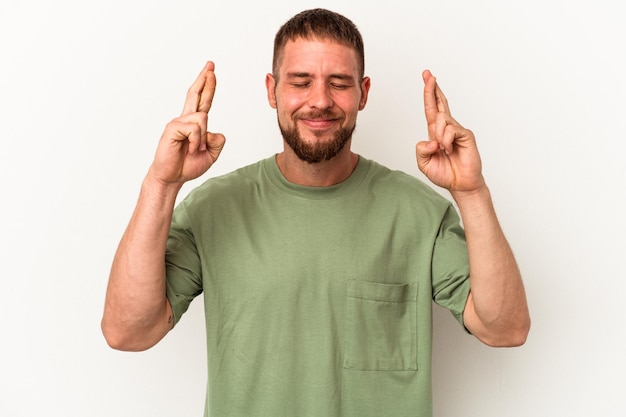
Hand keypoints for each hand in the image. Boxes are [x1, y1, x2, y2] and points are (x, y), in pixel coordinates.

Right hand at [149, 61, 225, 184]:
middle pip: (195, 94)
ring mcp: (178, 122)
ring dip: (203, 139)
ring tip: (194, 150)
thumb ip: (217, 141)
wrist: (172, 177)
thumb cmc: (187, 165)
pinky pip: (195, 129)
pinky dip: (196, 142)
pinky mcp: (172, 128)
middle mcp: (185, 119)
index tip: (211, 72)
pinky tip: (188, 149)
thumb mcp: (211, 154)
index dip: (208, 86)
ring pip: (203, 118)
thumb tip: (214, 129)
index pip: (203, 101)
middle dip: (204, 79)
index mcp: (194, 124)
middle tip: (211, 64)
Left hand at [415, 70, 483, 193]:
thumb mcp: (424, 163)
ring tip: (443, 150)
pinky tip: (450, 150)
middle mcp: (446, 128)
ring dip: (438, 136)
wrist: (460, 184)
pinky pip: (450, 130)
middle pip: (439, 104)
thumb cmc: (445, 173)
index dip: (429, 93)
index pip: (431, 109)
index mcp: (435, 132)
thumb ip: (421, 150)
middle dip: (432, 88)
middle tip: (428, 74)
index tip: (427, 78)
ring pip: (441, 119)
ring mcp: (457, 130)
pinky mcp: (466, 135)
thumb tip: (431, 139)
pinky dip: (446, 141)